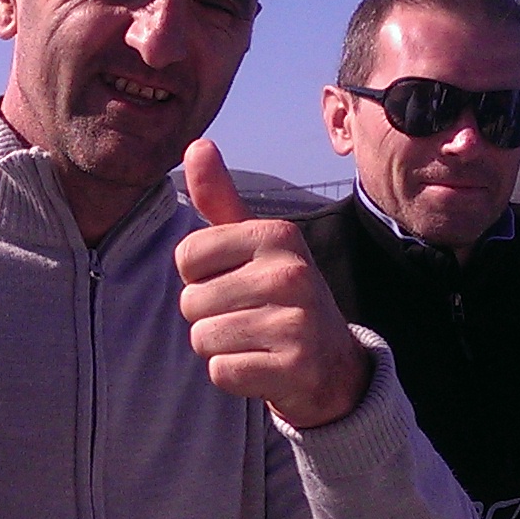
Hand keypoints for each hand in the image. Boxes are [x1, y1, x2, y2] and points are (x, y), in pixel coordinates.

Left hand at [174, 140, 370, 428]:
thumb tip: (197, 143)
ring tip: (255, 340)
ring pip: (203, 338)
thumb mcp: (255, 244)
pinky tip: (263, 365)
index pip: (186, 255)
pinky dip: (234, 375)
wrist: (333, 364)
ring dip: (219, 346)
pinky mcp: (294, 368)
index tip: (235, 280)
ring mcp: (297, 323)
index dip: (199, 275)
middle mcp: (292, 274)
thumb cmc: (279, 295)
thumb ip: (220, 199)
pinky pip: (221, 372)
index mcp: (278, 236)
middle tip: (250, 316)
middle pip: (191, 301)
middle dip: (208, 315)